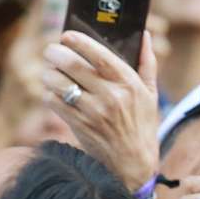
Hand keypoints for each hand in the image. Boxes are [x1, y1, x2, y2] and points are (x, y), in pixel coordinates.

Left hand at [42, 30, 160, 191]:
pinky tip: (54, 93)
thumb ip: (147, 63)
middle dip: (55, 54)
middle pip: (72, 65)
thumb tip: (144, 35)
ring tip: (50, 72)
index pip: (99, 55)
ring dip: (49, 74)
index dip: (79, 42)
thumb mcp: (150, 94)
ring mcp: (93, 112)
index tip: (67, 35)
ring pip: (58, 83)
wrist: (133, 163)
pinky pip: (54, 102)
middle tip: (51, 51)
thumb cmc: (142, 125)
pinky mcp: (79, 126)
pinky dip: (49, 95)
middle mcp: (110, 96)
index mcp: (128, 84)